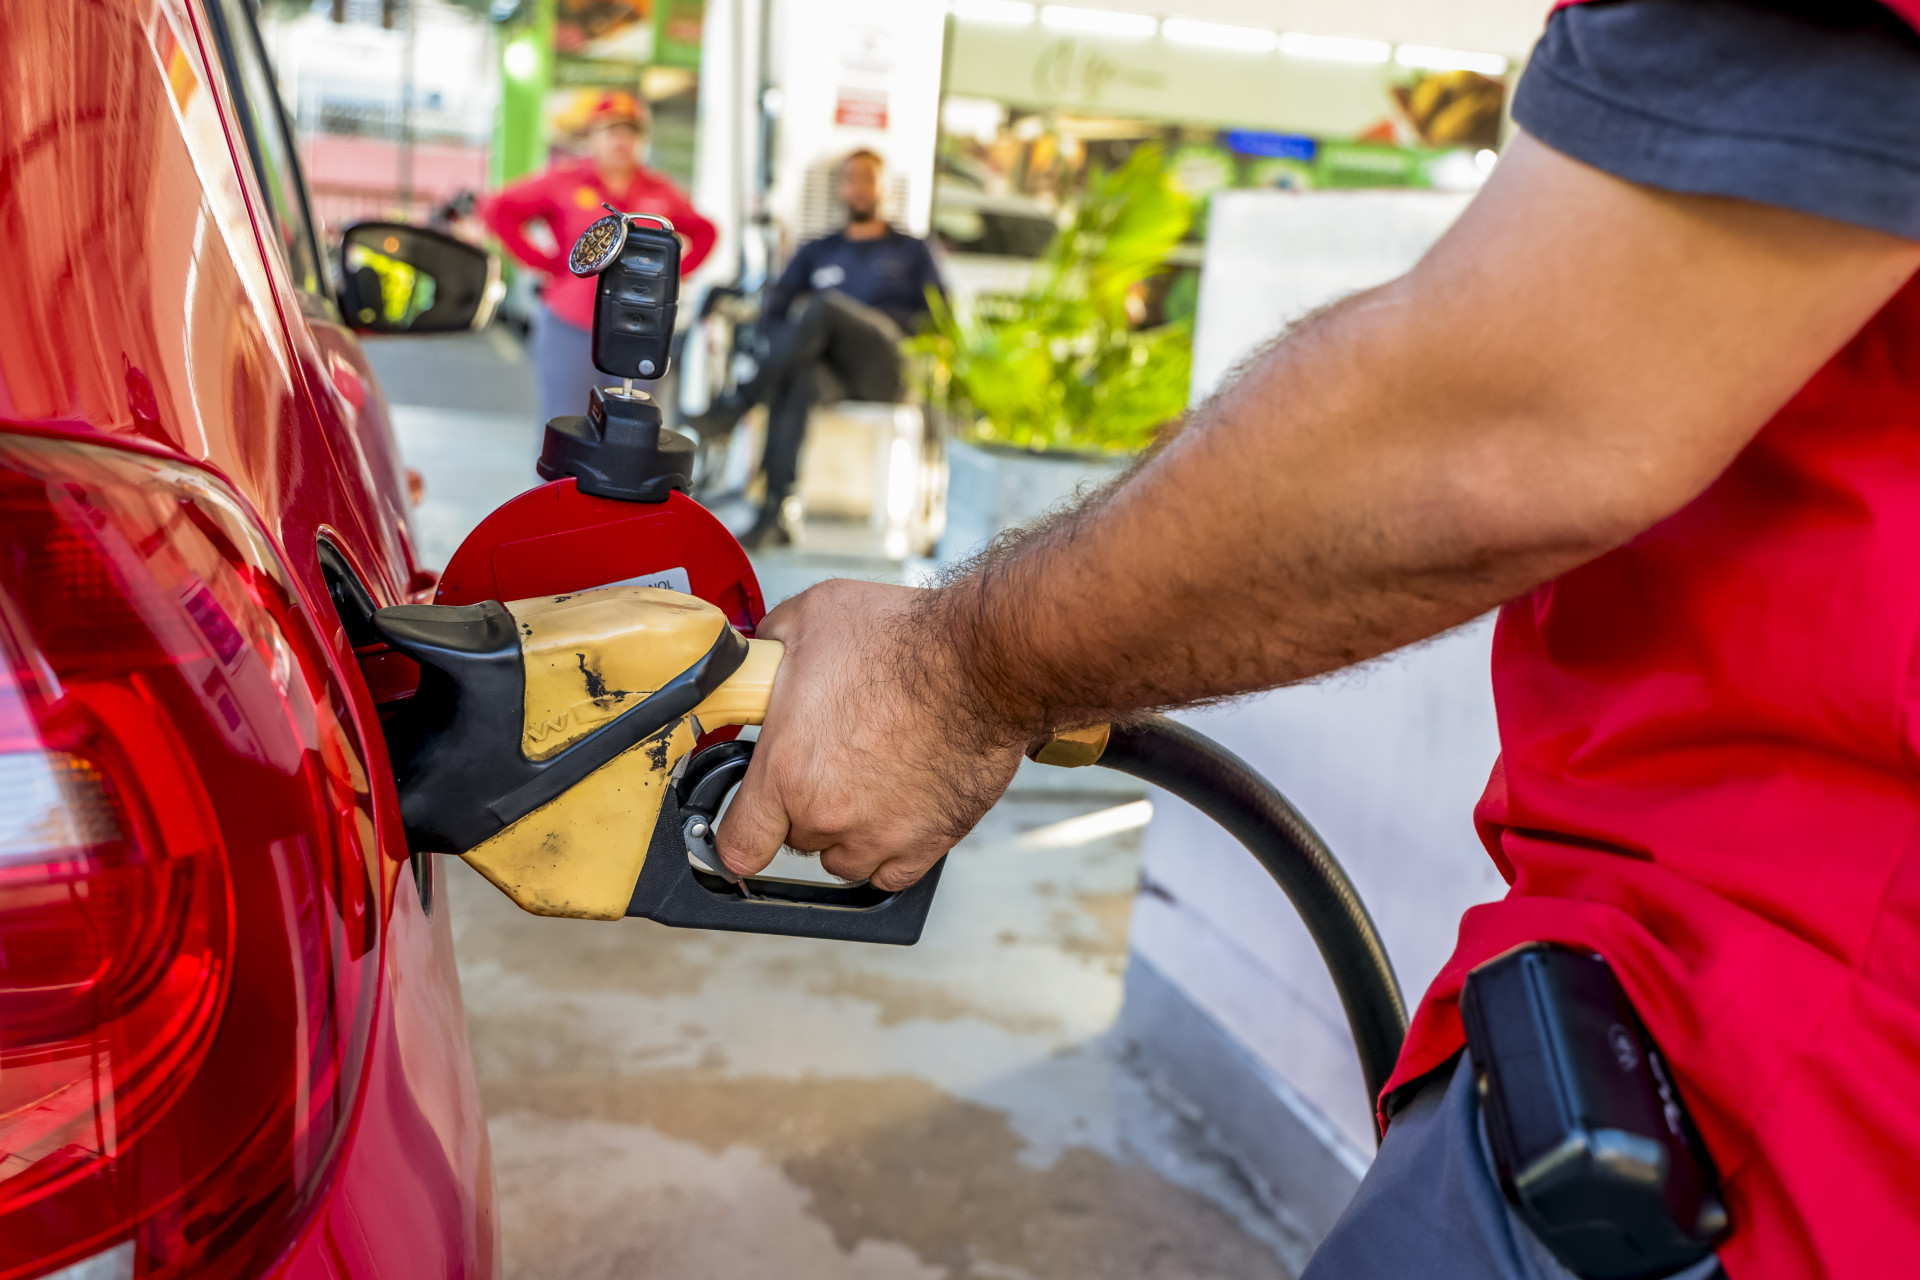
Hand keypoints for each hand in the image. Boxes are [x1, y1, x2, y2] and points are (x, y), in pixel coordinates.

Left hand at [714, 579, 1024, 890]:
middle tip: (828, 760)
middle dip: (804, 806)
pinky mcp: (929, 842)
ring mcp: (881, 835)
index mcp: (786, 770)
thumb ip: (770, 646)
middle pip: (796, 839)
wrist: (983, 662)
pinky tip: (895, 812)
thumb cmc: (905, 640)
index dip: (738, 838)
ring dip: (847, 831)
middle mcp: (829, 813)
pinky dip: (890, 850)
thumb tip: (759, 656)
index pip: (739, 846)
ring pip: (844, 860)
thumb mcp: (812, 616)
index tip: (746, 827)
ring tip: (866, 782)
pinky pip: (893, 874)